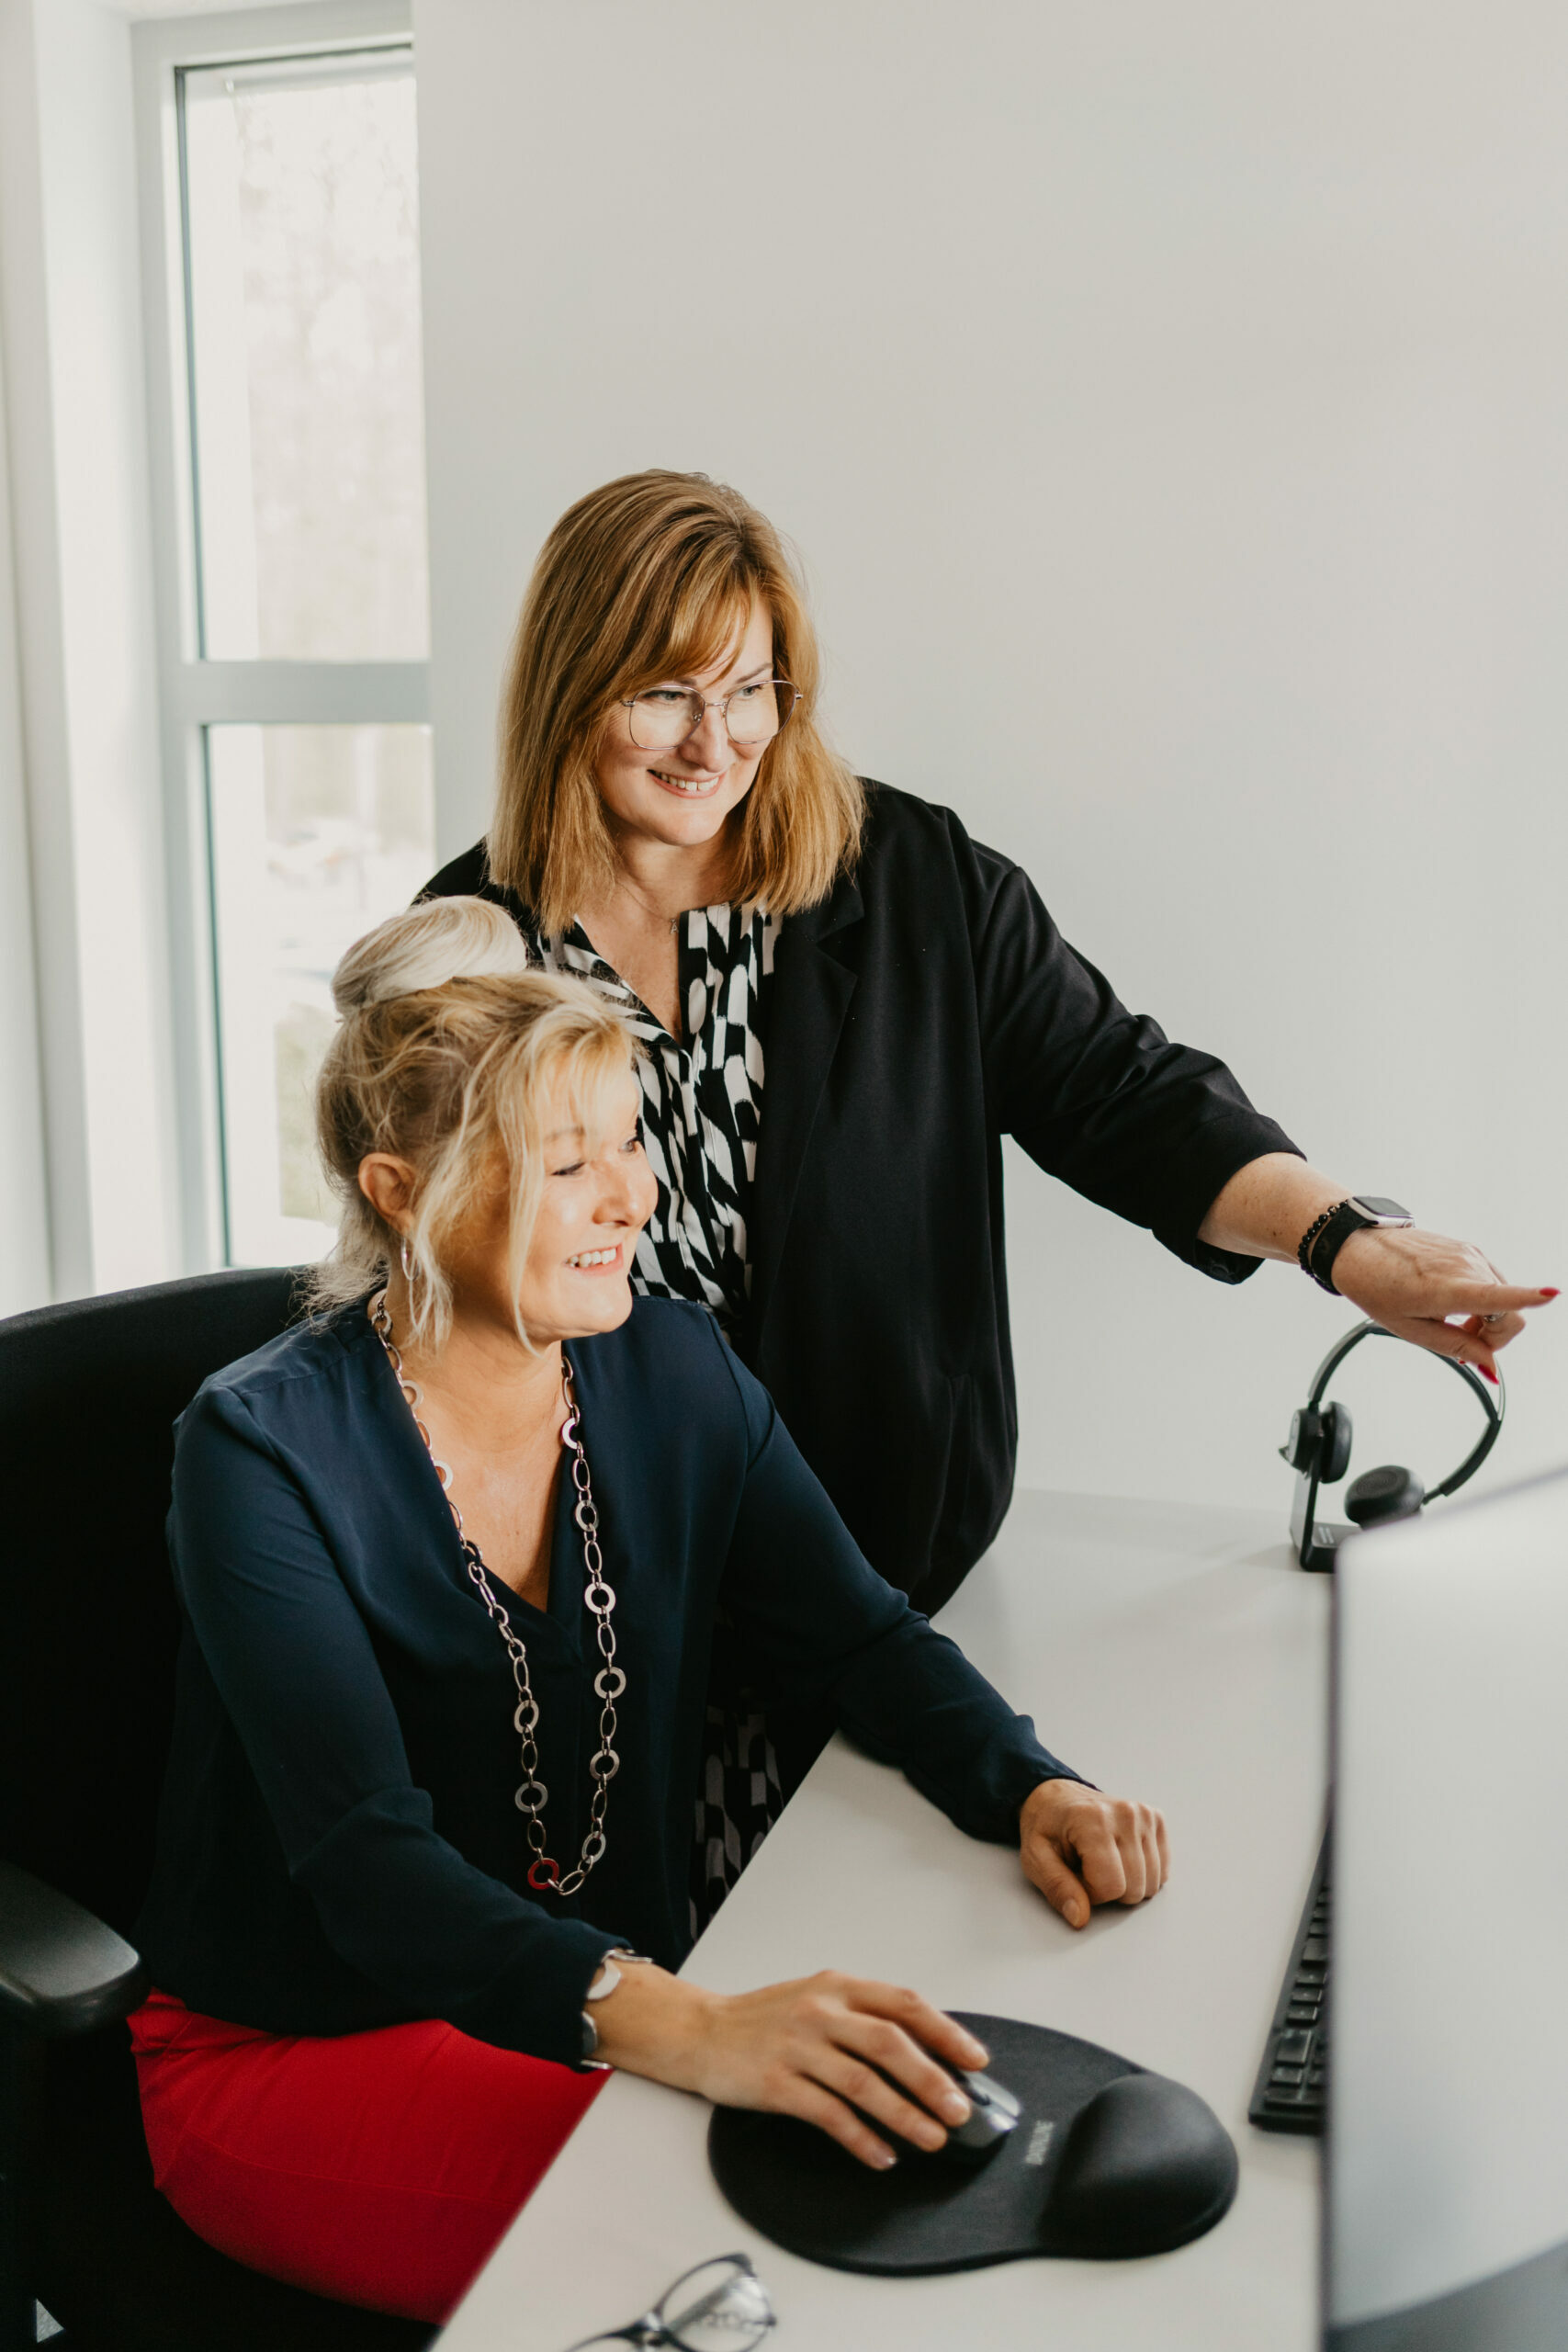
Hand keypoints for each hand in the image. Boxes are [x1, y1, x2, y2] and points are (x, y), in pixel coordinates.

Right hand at [588, 1962, 988, 2169]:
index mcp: (837, 1986)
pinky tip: (881, 2154)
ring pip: (863, 2082)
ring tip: (931, 2138)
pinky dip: (860, 2137)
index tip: (974, 2060)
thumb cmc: (763, 2018)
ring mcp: (796, 2046)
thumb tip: (924, 2050)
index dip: (945, 2032)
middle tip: (959, 2110)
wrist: (699, 2031)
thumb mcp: (816, 1997)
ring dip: (904, 2114)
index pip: (903, 2004)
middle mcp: (820, 2010)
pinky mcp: (776, 2083)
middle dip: (932, 2079)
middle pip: (889, 2043)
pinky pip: (828, 2114)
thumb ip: (862, 2016)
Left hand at [1020, 1778, 1167, 1928]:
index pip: (1111, 1886)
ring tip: (1102, 1861)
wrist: (1057, 1797)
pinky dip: (1142, 1873)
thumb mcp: (1036, 1859)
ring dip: (1127, 1883)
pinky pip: (1162, 1870)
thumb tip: (1079, 1918)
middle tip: (1087, 1868)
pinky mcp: (1155, 1818)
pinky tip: (1120, 1857)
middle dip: (1109, 1890)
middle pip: (1135, 1888)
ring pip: (1152, 1883)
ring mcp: (1144, 1815)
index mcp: (1092, 1820)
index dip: (1090, 1893)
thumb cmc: (1046, 1828)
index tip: (1076, 1876)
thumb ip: (1058, 1889)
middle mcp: (1125, 1814)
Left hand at [1331, 1226, 1557, 1382]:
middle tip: (1467, 1349)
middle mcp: (1464, 1267)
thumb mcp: (1411, 1330)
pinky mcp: (1467, 1249)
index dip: (1528, 1297)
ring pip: (1502, 1298)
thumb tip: (1490, 1367)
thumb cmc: (1378, 1288)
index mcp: (1447, 1289)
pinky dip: (1483, 1301)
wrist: (1359, 1249)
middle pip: (1509, 1313)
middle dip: (1495, 1338)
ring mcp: (1468, 1255)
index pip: (1496, 1294)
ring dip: (1488, 1320)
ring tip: (1454, 1325)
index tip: (1551, 1294)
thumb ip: (1456, 1348)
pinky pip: (1491, 1282)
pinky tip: (1456, 1306)